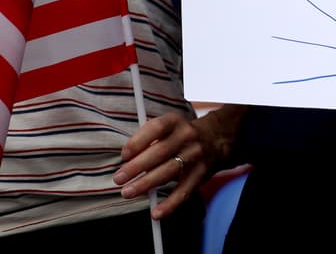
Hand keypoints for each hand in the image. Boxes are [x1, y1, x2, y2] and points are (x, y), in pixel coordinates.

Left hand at [114, 107, 240, 218]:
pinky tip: (156, 213)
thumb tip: (126, 162)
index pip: (156, 128)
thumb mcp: (167, 128)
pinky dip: (170, 204)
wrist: (217, 139)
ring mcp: (196, 155)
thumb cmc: (180, 136)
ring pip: (169, 171)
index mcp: (175, 122)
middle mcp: (187, 136)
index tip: (124, 155)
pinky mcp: (201, 173)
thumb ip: (148, 139)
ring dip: (146, 183)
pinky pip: (184, 191)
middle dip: (136, 167)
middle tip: (118, 179)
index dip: (138, 142)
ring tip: (128, 192)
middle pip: (160, 152)